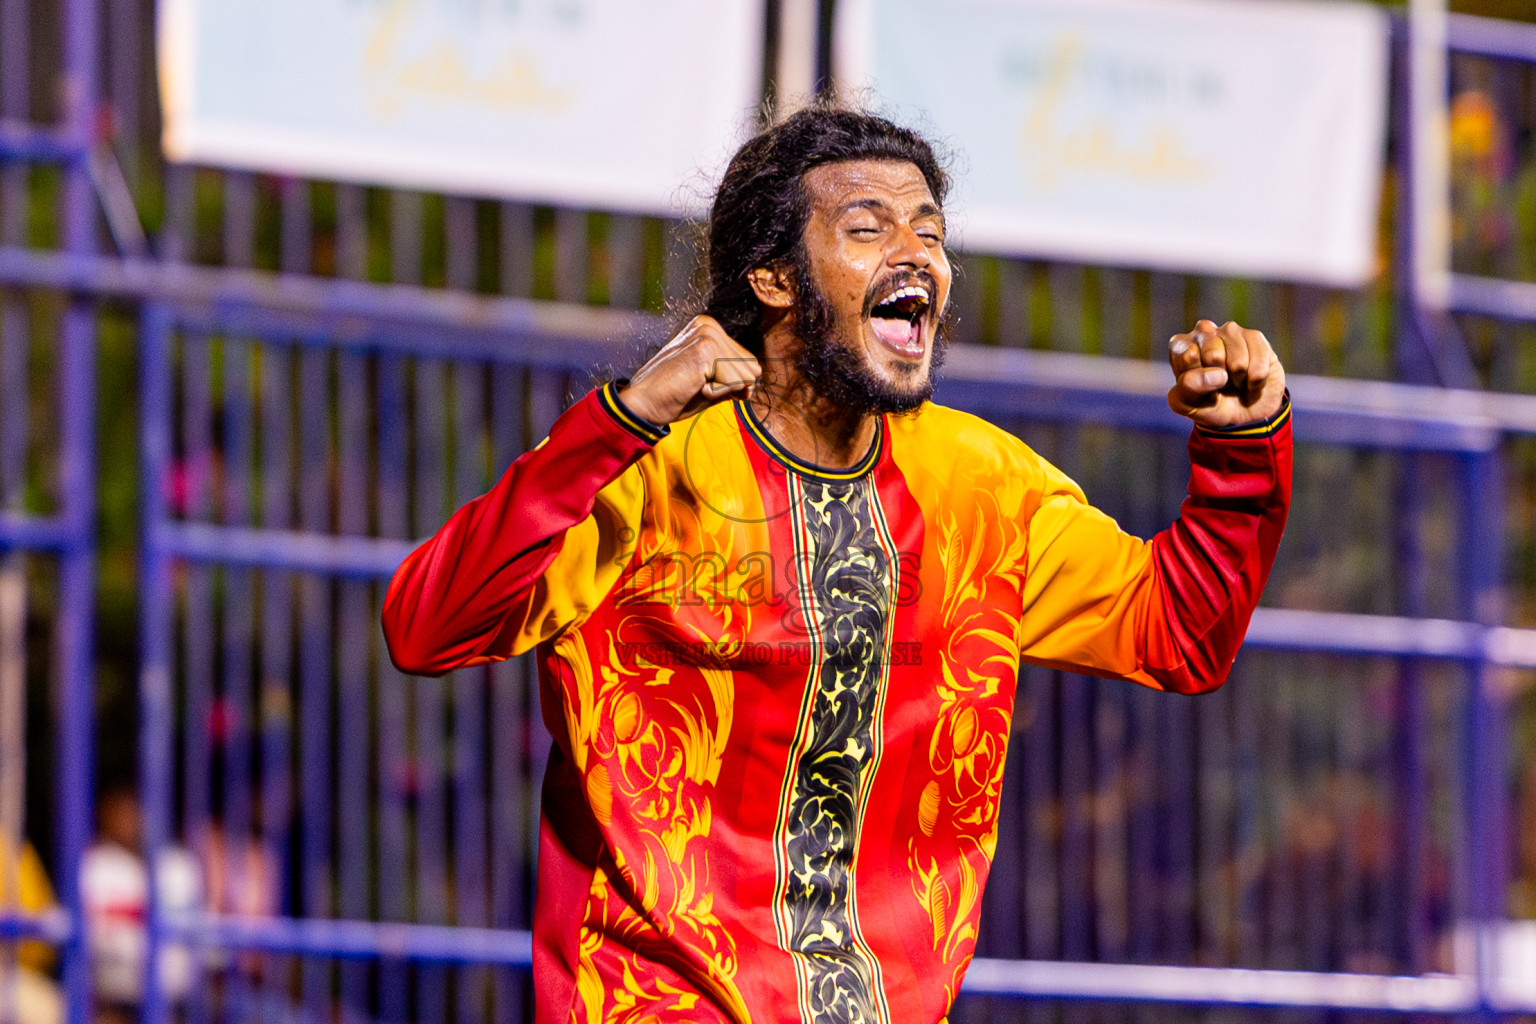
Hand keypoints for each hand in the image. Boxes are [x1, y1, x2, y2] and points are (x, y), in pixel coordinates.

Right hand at [618, 316, 761, 424]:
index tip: (699, 382)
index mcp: (709, 328)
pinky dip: (716, 394)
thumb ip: (733, 381)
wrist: (643, 404)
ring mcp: (708, 335)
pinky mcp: (706, 350)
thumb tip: (753, 384)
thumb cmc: (673, 396)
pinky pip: (736, 384)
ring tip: (693, 385)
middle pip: (752, 368)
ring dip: (722, 390)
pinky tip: (693, 387)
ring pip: (746, 377)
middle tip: (695, 384)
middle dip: (729, 386)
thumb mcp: (710, 385)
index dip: (732, 383)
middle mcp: (709, 326)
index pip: (748, 362)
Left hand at [1166, 319, 1286, 428]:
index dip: (1197, 378)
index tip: (1198, 385)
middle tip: (1218, 383)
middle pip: (1213, 354)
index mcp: (1180, 345)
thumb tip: (1218, 375)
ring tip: (1234, 381)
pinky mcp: (1255, 337)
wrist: (1241, 414)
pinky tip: (1250, 379)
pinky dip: (1255, 380)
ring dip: (1238, 380)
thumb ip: (1189, 387)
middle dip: (1218, 378)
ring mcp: (1230, 331)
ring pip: (1238, 361)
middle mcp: (1203, 331)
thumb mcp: (1188, 404)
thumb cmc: (1208, 405)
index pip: (1187, 356)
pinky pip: (1259, 363)